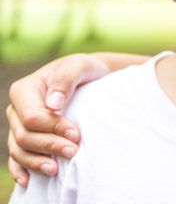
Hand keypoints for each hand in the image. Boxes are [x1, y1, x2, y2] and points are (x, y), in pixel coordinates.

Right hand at [6, 53, 112, 186]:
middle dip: (49, 146)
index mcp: (24, 89)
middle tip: (73, 151)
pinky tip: (29, 181)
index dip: (51, 128)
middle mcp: (16, 109)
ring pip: (19, 150)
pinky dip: (21, 169)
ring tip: (57, 169)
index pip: (31, 117)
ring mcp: (17, 125)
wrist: (86, 78)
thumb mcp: (77, 67)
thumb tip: (53, 105)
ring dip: (37, 161)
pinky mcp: (23, 138)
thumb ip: (65, 81)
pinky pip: (16, 157)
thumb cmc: (81, 70)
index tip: (75, 134)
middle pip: (25, 135)